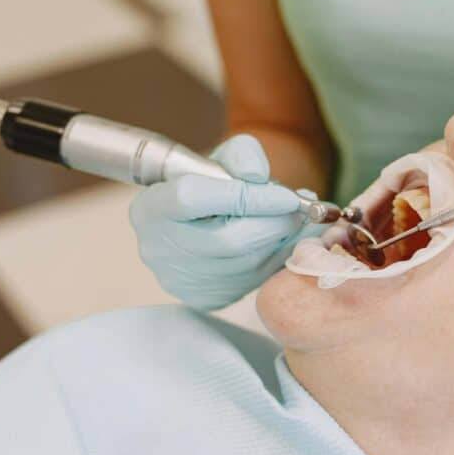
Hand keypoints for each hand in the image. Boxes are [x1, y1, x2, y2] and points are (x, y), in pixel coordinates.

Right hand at [130, 134, 318, 309]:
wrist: (193, 224)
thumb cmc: (208, 186)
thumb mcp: (221, 160)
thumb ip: (241, 156)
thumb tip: (258, 175)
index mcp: (151, 208)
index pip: (193, 198)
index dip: (246, 196)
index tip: (286, 195)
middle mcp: (158, 248)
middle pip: (227, 240)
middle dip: (274, 224)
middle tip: (302, 212)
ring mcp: (179, 279)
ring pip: (245, 265)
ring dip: (281, 243)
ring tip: (299, 223)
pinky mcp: (203, 298)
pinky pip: (251, 282)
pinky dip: (275, 261)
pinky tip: (284, 243)